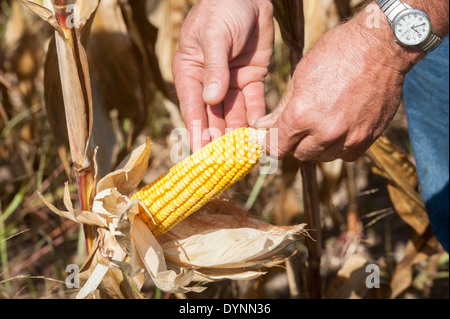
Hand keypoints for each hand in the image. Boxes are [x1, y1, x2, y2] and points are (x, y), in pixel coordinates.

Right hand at [172, 0, 273, 150]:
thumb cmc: (222, 9)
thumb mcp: (214, 36)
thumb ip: (213, 68)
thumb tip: (211, 99)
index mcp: (190, 73)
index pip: (193, 108)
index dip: (197, 132)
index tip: (201, 155)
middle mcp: (209, 83)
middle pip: (213, 117)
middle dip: (220, 139)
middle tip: (227, 163)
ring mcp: (230, 83)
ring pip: (234, 114)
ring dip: (239, 134)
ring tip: (245, 154)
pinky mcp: (251, 79)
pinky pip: (254, 103)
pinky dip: (256, 118)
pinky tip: (260, 134)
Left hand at [254, 16, 411, 161]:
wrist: (382, 46)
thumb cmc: (337, 53)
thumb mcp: (301, 75)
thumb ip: (283, 108)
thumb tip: (265, 126)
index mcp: (301, 115)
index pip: (277, 147)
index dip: (272, 142)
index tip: (274, 136)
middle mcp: (325, 131)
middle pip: (299, 154)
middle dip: (295, 142)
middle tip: (299, 126)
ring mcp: (349, 137)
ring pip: (323, 157)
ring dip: (318, 146)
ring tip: (322, 123)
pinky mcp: (369, 137)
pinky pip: (347, 155)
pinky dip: (340, 147)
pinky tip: (340, 129)